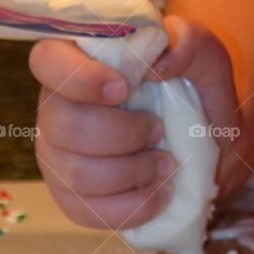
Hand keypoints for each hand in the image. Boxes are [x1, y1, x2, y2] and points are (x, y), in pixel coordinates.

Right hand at [29, 16, 238, 229]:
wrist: (207, 142)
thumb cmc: (193, 91)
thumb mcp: (204, 55)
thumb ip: (188, 43)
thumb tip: (157, 62)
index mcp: (76, 62)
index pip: (46, 60)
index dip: (78, 78)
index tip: (123, 89)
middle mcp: (55, 108)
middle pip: (63, 126)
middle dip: (121, 135)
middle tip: (159, 131)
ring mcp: (57, 155)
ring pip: (74, 174)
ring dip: (130, 173)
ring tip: (165, 165)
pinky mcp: (70, 195)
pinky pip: (84, 211)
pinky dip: (128, 208)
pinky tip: (157, 195)